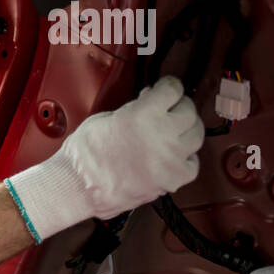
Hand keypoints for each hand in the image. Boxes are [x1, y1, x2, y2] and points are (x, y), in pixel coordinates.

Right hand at [4, 76, 203, 242]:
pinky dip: (186, 158)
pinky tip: (173, 155)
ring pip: (197, 135)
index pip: (173, 89)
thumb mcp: (104, 119)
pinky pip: (192, 164)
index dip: (169, 87)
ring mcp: (170, 158)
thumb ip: (133, 110)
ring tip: (174, 131)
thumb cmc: (83, 157)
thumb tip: (147, 105)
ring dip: (186, 129)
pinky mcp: (171, 178)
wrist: (77, 187)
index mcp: (143, 114)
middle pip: (188, 110)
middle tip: (170, 109)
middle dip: (178, 106)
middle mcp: (162, 134)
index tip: (167, 89)